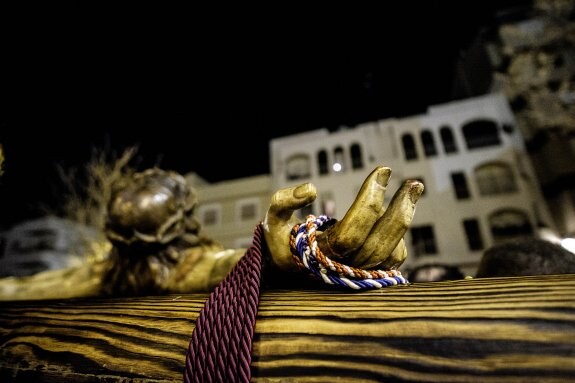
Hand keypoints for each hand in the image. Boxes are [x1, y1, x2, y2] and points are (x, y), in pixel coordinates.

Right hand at [262, 166, 423, 274]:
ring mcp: (358, 276)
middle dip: (398, 210)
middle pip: (377, 244)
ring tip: (413, 189)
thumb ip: (283, 202)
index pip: (350, 233)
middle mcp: (341, 271)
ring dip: (404, 218)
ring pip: (391, 253)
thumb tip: (311, 189)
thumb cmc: (282, 241)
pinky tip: (399, 210)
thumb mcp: (273, 219)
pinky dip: (398, 234)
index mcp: (319, 257)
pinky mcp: (370, 275)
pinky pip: (393, 258)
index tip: (383, 170)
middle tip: (413, 182)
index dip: (368, 202)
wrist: (288, 268)